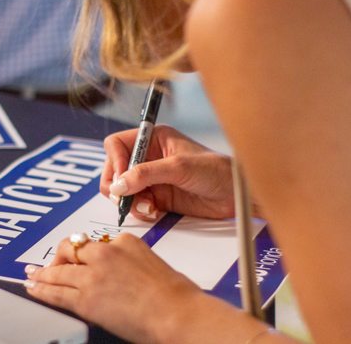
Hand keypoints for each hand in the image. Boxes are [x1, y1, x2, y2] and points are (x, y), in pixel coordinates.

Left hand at [24, 233, 201, 342]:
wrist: (177, 313)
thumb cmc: (175, 294)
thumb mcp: (153, 264)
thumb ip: (131, 262)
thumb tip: (121, 273)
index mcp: (125, 241)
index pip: (94, 243)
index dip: (82, 252)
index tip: (77, 256)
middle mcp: (106, 253)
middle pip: (71, 249)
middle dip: (58, 257)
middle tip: (50, 264)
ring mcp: (93, 275)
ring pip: (58, 270)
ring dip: (42, 273)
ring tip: (33, 274)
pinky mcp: (85, 299)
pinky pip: (55, 292)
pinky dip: (40, 289)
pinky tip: (34, 288)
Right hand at [101, 125, 236, 219]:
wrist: (235, 196)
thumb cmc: (216, 171)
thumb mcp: (179, 167)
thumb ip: (147, 174)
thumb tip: (118, 185)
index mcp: (153, 139)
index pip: (117, 145)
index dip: (115, 161)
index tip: (122, 179)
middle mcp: (149, 158)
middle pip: (114, 169)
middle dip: (117, 186)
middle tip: (126, 198)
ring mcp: (151, 179)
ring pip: (122, 190)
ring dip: (129, 201)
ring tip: (148, 207)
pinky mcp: (157, 198)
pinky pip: (135, 205)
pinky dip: (140, 210)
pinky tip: (155, 212)